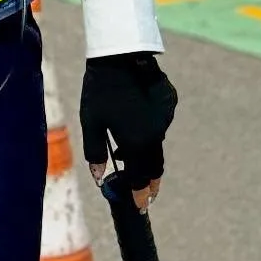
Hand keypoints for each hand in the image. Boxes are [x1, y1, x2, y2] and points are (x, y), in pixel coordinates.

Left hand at [80, 53, 177, 211]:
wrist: (120, 54)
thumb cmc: (100, 89)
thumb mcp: (91, 122)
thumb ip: (95, 152)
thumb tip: (98, 178)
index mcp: (138, 143)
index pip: (141, 179)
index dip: (140, 195)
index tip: (140, 206)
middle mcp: (156, 135)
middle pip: (154, 166)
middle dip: (149, 181)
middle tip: (146, 193)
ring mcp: (165, 118)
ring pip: (157, 143)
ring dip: (146, 153)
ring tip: (128, 155)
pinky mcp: (169, 103)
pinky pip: (159, 122)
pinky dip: (150, 129)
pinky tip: (135, 121)